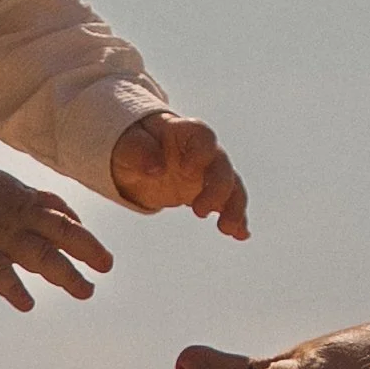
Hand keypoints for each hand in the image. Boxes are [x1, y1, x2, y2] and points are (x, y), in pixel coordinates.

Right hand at [0, 168, 113, 313]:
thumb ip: (0, 198)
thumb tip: (9, 206)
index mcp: (15, 197)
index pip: (53, 205)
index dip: (72, 218)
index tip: (82, 228)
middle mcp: (15, 216)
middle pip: (61, 231)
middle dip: (86, 247)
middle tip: (107, 266)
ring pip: (42, 255)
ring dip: (66, 275)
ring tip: (85, 292)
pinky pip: (0, 274)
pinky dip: (14, 290)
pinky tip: (28, 305)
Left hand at [110, 110, 248, 238]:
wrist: (140, 158)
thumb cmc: (134, 145)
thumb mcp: (128, 146)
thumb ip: (140, 152)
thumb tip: (156, 168)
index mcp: (186, 133)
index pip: (203, 137)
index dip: (200, 153)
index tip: (187, 171)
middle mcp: (205, 152)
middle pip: (222, 166)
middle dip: (217, 189)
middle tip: (199, 212)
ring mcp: (210, 173)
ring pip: (232, 187)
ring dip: (234, 207)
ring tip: (227, 229)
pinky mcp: (211, 193)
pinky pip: (229, 205)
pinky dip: (236, 219)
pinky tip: (240, 235)